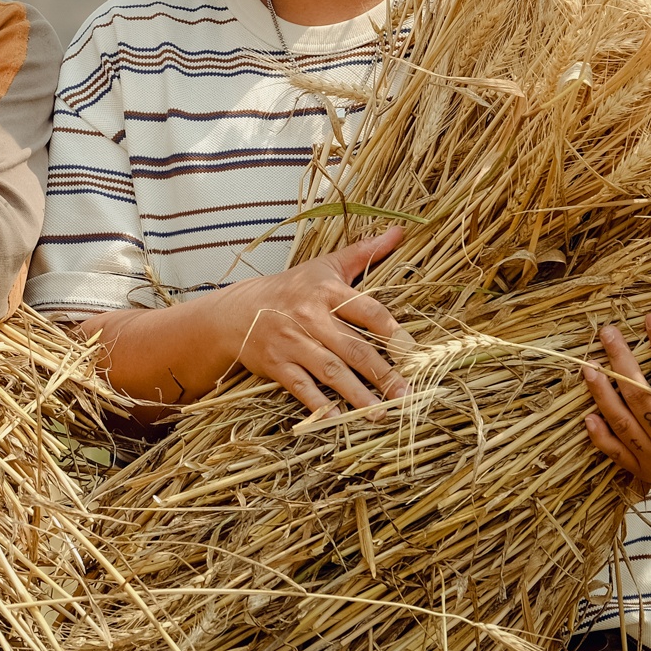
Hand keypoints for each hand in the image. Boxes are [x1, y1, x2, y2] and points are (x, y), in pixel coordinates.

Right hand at [199, 229, 414, 417]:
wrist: (238, 311)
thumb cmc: (291, 288)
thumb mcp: (325, 266)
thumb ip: (364, 252)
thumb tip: (398, 231)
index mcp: (327, 291)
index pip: (368, 311)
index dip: (391, 332)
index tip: (412, 351)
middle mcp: (311, 316)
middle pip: (354, 348)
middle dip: (382, 374)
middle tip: (406, 394)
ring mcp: (293, 342)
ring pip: (331, 371)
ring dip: (358, 395)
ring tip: (381, 413)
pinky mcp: (277, 364)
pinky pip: (301, 387)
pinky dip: (318, 404)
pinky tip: (337, 418)